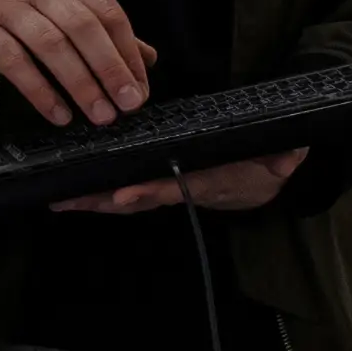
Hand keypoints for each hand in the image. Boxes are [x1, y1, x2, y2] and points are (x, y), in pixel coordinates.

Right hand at [0, 0, 154, 127]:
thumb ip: (104, 23)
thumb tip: (145, 58)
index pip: (109, 14)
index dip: (128, 54)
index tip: (140, 87)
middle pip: (84, 29)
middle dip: (110, 70)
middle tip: (128, 104)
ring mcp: (9, 7)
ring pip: (51, 45)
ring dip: (80, 84)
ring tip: (99, 114)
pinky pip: (13, 62)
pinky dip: (39, 90)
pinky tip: (58, 112)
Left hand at [53, 148, 304, 218]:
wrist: (263, 180)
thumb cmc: (267, 166)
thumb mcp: (282, 162)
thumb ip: (285, 156)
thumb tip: (293, 150)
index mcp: (205, 182)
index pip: (172, 187)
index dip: (147, 191)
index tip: (122, 193)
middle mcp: (180, 189)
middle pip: (135, 198)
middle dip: (100, 201)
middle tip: (65, 199)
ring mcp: (167, 188)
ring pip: (124, 197)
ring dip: (93, 199)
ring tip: (58, 197)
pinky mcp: (159, 183)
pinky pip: (125, 189)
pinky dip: (100, 192)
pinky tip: (75, 191)